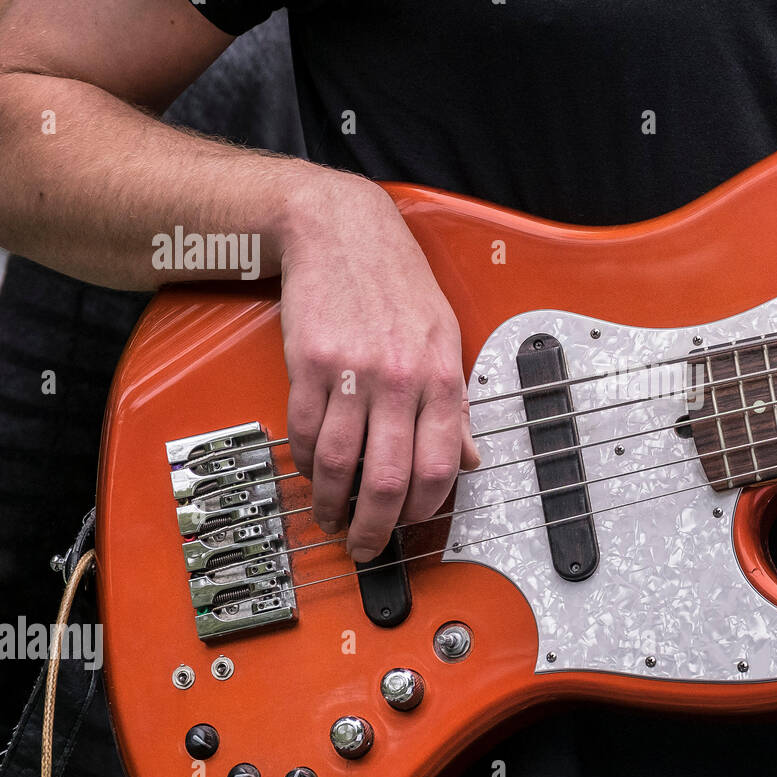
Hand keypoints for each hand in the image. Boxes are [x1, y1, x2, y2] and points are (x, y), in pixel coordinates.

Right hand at [278, 177, 478, 561]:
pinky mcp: (309, 365)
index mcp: (441, 376)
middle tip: (366, 546)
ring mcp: (352, 372)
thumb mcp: (445, 338)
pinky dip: (308, 464)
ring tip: (333, 518)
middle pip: (388, 478)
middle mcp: (400, 378)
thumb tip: (470, 458)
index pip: (440, 467)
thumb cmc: (397, 284)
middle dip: (375, 527)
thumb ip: (456, 404)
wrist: (341, 231)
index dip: (424, 508)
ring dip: (334, 504)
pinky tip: (313, 474)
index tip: (411, 524)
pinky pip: (307, 434)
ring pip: (342, 465)